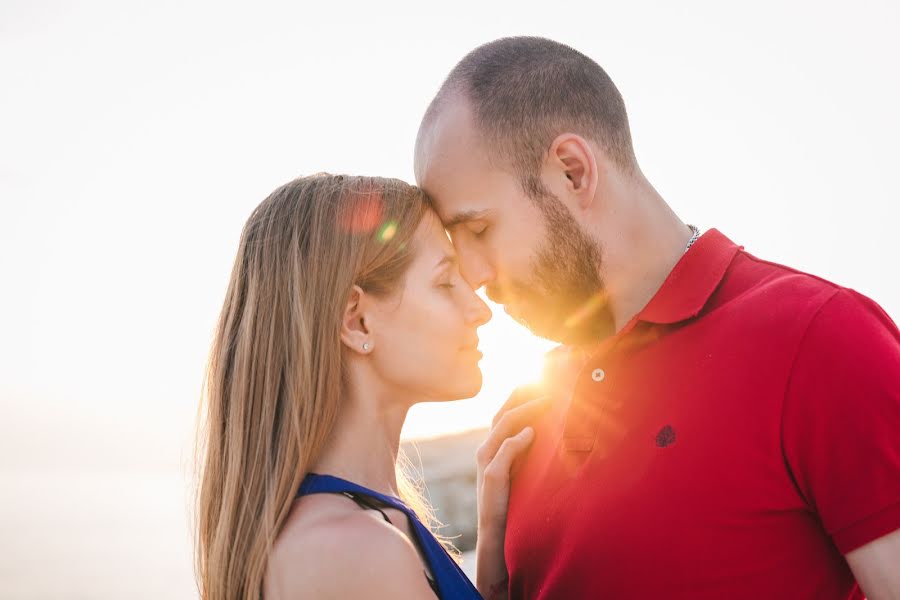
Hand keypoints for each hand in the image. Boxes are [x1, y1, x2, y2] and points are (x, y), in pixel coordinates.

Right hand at [475, 386, 551, 599]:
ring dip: (524, 410)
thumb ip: (528, 450)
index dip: (521, 395)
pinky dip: (517, 439)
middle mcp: (485, 448)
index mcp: (492, 445)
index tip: (541, 380)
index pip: (504, 411)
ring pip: (502, 425)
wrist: (498, 534)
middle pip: (502, 411)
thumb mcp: (521, 471)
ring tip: (545, 399)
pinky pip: (504, 452)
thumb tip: (547, 428)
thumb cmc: (513, 502)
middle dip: (522, 394)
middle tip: (545, 381)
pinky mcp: (491, 476)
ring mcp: (486, 461)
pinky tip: (532, 432)